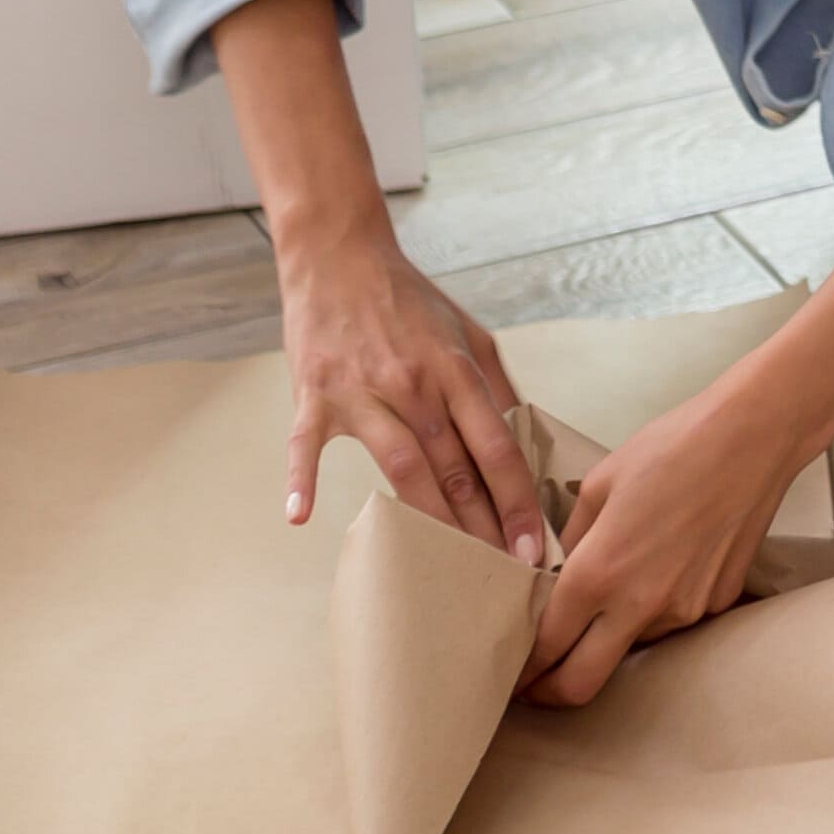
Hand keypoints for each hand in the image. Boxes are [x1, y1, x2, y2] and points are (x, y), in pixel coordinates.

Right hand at [272, 215, 542, 554]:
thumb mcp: (468, 331)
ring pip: (399, 465)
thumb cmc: (407, 300)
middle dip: (483, 527)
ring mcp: (361, 391)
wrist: (338, 256)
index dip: (518, 500)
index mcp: (455, 368)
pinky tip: (299, 517)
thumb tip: (522, 439)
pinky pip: (305, 444)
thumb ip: (494, 385)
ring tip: (449, 566)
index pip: (496, 447)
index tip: (534, 548)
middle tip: (503, 576)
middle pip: (454, 467)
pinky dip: (300, 479)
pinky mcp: (315, 395)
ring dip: (427, 518)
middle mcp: (412, 382)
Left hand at [521, 373, 814, 708]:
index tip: (513, 671)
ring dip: (610, 636)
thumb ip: (570, 540)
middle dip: (551, 691)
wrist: (753, 439)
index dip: (522, 668)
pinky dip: (654, 609)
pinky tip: (664, 563)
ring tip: (618, 586)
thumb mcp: (600, 484)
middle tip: (538, 681)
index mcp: (597, 574)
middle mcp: (638, 606)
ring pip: (629, 648)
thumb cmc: (671, 448)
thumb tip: (553, 574)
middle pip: (581, 684)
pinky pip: (671, 621)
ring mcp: (683, 611)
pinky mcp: (716, 604)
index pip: (546, 648)